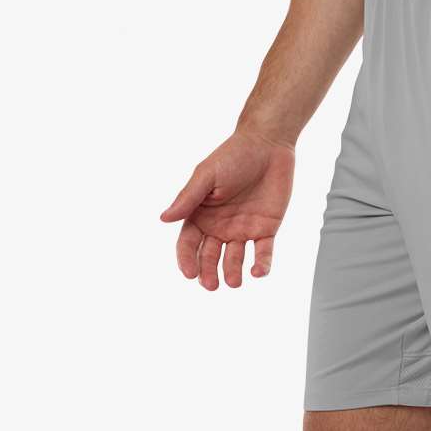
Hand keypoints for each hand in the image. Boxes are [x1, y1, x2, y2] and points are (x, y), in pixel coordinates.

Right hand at [160, 130, 295, 289]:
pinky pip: (263, 253)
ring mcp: (243, 229)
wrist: (267, 145)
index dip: (187, 259)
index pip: (189, 242)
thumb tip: (163, 219)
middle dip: (209, 271)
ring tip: (233, 282)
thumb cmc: (233, 155)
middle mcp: (220, 225)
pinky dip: (261, 265)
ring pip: (235, 258)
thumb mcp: (206, 176)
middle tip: (210, 285)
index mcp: (201, 214)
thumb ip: (188, 198)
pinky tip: (257, 272)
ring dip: (233, 272)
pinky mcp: (266, 229)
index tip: (189, 274)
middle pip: (210, 255)